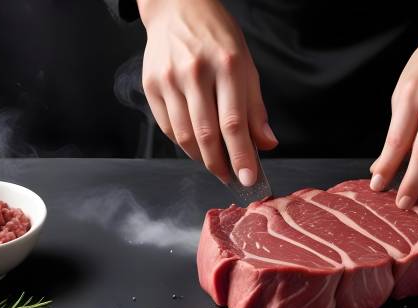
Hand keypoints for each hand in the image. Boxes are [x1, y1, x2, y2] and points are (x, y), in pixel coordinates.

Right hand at [137, 0, 277, 184]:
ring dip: (202, 158)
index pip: (234, 123)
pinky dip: (184, 143)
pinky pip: (168, 127)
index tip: (249, 179)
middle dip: (221, 165)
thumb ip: (256, 108)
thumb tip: (266, 144)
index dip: (242, 156)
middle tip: (231, 178)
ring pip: (185, 135)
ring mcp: (170, 79)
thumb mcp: (247, 66)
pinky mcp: (151, 84)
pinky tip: (196, 145)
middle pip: (207, 134)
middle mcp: (196, 72)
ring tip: (216, 163)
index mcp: (228, 66)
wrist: (178, 8)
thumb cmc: (218, 38)